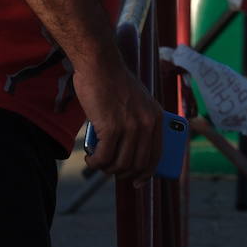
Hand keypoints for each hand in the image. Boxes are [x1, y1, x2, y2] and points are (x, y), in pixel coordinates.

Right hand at [73, 55, 163, 182]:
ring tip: (96, 161)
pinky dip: (95, 162)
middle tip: (108, 170)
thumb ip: (137, 124)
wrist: (100, 65)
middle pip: (138, 164)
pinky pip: (104, 157)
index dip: (147, 172)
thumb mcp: (136, 102)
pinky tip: (89, 158)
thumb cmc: (113, 83)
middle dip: (122, 173)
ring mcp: (131, 126)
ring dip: (106, 168)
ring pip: (120, 164)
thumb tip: (130, 153)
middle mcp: (147, 123)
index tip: (138, 182)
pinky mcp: (112, 126)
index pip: (156, 154)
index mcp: (156, 117)